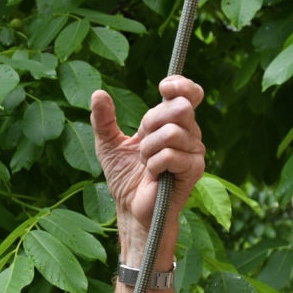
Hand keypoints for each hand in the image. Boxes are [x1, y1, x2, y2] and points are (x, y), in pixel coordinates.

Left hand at [90, 76, 205, 259]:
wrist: (130, 208)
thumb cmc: (124, 178)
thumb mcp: (108, 144)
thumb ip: (103, 120)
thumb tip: (98, 93)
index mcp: (171, 123)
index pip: (188, 94)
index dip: (180, 85)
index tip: (163, 87)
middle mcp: (188, 133)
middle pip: (179, 107)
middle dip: (151, 123)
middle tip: (142, 144)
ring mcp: (194, 151)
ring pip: (171, 132)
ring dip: (148, 150)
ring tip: (146, 164)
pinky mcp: (194, 169)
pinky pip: (170, 155)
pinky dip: (154, 164)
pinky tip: (154, 175)